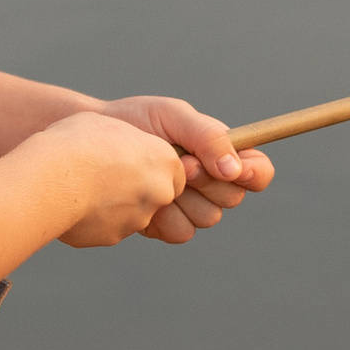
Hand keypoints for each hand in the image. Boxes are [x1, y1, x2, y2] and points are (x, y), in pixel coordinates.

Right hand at [53, 109, 193, 247]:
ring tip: (85, 187)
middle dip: (137, 189)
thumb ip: (128, 144)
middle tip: (107, 175)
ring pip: (133, 214)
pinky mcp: (115, 237)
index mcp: (163, 159)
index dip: (150, 166)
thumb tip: (125, 153)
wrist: (51, 176)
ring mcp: (138, 218)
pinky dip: (96, 219)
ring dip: (115, 204)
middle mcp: (159, 192)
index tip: (129, 160)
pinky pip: (109, 227)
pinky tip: (75, 202)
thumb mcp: (110, 126)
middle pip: (157, 195)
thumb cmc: (76, 142)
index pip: (173, 171)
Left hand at [98, 96, 274, 245]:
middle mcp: (210, 183)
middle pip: (232, 199)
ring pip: (206, 219)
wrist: (92, 143)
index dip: (255, 174)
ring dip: (181, 198)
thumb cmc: (135, 120)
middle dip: (205, 182)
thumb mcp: (173, 115)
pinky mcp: (164, 224)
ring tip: (154, 175)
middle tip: (178, 161)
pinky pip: (179, 233)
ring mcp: (187, 206)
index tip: (236, 170)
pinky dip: (162, 216)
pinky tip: (143, 196)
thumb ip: (208, 136)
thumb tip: (234, 170)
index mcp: (220, 153)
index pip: (258, 171)